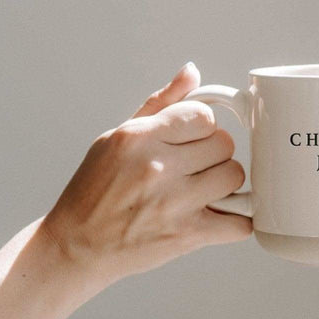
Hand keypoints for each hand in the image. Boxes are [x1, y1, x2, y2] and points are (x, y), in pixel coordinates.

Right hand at [41, 62, 253, 286]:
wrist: (78, 245)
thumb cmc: (94, 191)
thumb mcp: (117, 137)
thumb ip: (159, 104)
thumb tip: (191, 73)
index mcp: (139, 137)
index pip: (202, 115)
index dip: (201, 126)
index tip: (192, 138)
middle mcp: (158, 167)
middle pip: (223, 144)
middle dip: (213, 153)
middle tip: (195, 166)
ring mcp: (175, 202)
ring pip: (234, 177)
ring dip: (224, 183)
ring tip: (202, 189)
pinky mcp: (187, 235)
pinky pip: (239, 223)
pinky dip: (234, 220)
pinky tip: (216, 215)